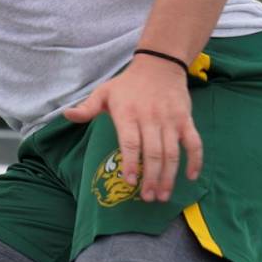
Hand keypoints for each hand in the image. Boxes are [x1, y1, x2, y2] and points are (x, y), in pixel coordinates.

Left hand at [61, 55, 202, 202]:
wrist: (160, 64)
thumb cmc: (128, 84)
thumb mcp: (104, 92)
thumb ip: (87, 108)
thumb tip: (66, 115)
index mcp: (128, 113)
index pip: (130, 142)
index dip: (130, 163)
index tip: (129, 182)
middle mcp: (150, 118)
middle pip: (152, 152)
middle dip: (151, 178)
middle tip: (147, 198)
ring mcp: (170, 120)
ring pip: (172, 152)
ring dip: (169, 176)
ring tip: (163, 195)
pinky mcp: (186, 120)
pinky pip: (194, 142)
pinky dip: (195, 160)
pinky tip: (191, 177)